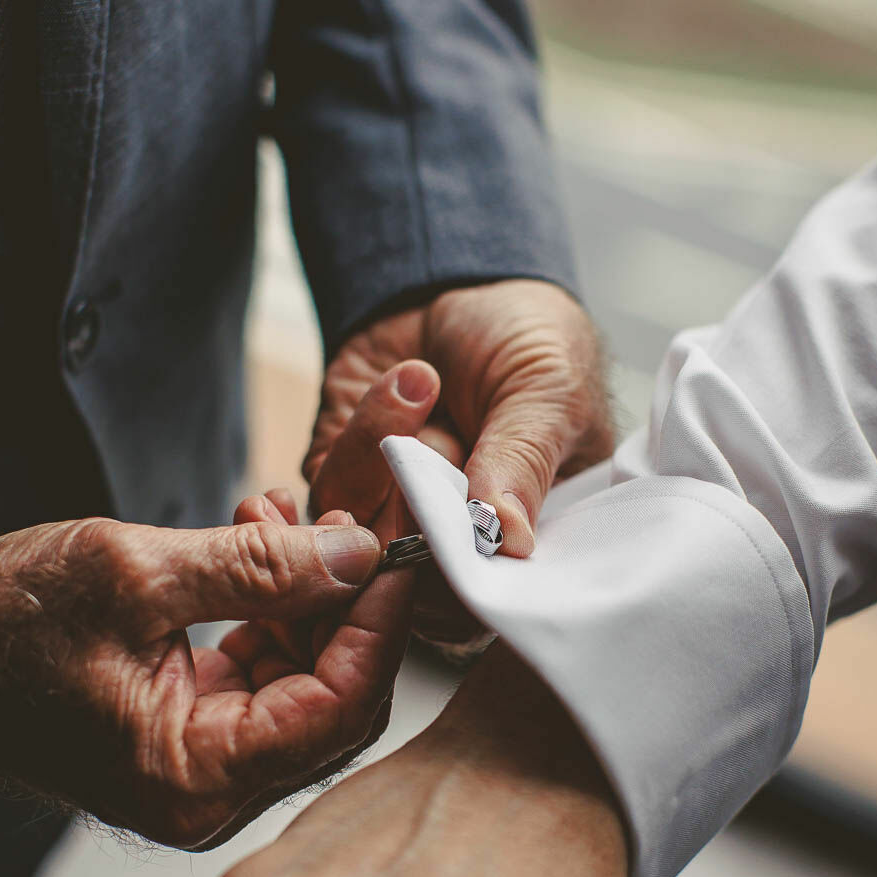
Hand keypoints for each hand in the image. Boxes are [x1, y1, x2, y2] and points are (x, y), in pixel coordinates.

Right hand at [0, 513, 411, 846]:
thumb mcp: (131, 574)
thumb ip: (259, 568)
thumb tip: (361, 552)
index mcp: (196, 777)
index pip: (339, 705)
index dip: (381, 618)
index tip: (400, 541)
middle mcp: (209, 789)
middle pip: (335, 696)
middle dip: (349, 600)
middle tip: (354, 517)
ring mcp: (201, 763)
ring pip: (306, 678)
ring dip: (308, 591)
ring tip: (275, 513)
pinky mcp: (190, 730)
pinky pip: (265, 672)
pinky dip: (272, 606)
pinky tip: (256, 542)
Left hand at [306, 280, 614, 557]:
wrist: (456, 276)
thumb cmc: (526, 338)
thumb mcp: (546, 392)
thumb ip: (522, 464)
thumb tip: (507, 540)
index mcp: (522, 536)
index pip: (488, 600)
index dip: (465, 583)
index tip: (463, 530)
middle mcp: (453, 541)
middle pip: (416, 587)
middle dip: (417, 518)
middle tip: (439, 448)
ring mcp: (392, 514)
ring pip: (363, 539)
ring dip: (389, 458)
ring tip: (426, 381)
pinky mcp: (343, 477)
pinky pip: (330, 489)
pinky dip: (361, 435)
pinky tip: (405, 382)